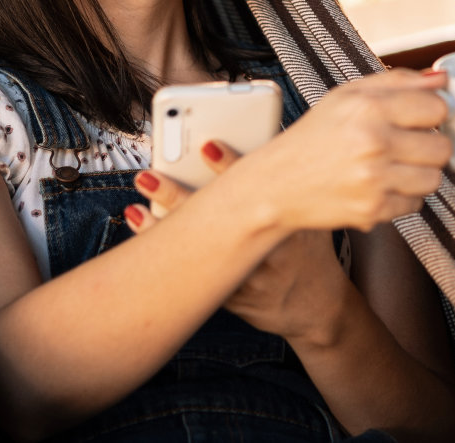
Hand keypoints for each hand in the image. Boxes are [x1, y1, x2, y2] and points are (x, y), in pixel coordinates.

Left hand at [129, 148, 353, 343]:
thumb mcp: (310, 217)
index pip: (260, 188)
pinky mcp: (233, 300)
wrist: (319, 308)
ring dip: (162, 231)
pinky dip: (167, 264)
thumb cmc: (310, 252)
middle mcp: (271, 252)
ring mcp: (250, 279)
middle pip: (217, 220)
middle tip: (149, 176)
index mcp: (292, 225)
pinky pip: (195, 281)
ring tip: (135, 209)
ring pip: (200, 255)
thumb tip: (266, 148)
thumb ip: (290, 190)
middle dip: (178, 195)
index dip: (231, 165)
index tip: (207, 146)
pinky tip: (144, 247)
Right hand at [176, 68, 451, 234]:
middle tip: (407, 144)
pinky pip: (416, 204)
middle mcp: (374, 142)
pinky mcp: (374, 210)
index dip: (434, 112)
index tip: (422, 117)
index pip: (438, 108)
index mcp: (369, 106)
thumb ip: (399, 81)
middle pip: (442, 147)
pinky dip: (403, 196)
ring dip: (420, 173)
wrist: (277, 184)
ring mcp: (375, 180)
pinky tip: (380, 185)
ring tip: (394, 166)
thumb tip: (442, 78)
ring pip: (435, 178)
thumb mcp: (349, 94)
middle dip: (430, 145)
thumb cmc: (315, 136)